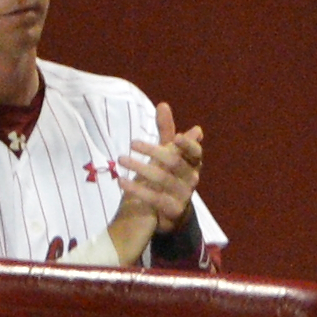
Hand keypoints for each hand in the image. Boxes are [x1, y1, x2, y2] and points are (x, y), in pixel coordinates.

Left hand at [120, 102, 203, 231]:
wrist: (171, 213)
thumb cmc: (170, 175)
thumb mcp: (168, 153)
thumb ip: (166, 130)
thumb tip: (162, 104)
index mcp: (193, 163)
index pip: (195, 152)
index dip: (188, 145)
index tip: (177, 137)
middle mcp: (192, 178)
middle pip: (175, 162)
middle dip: (153, 151)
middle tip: (132, 143)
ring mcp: (184, 195)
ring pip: (163, 179)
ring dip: (140, 168)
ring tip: (120, 159)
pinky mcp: (173, 210)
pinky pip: (155, 199)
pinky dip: (137, 189)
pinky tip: (121, 181)